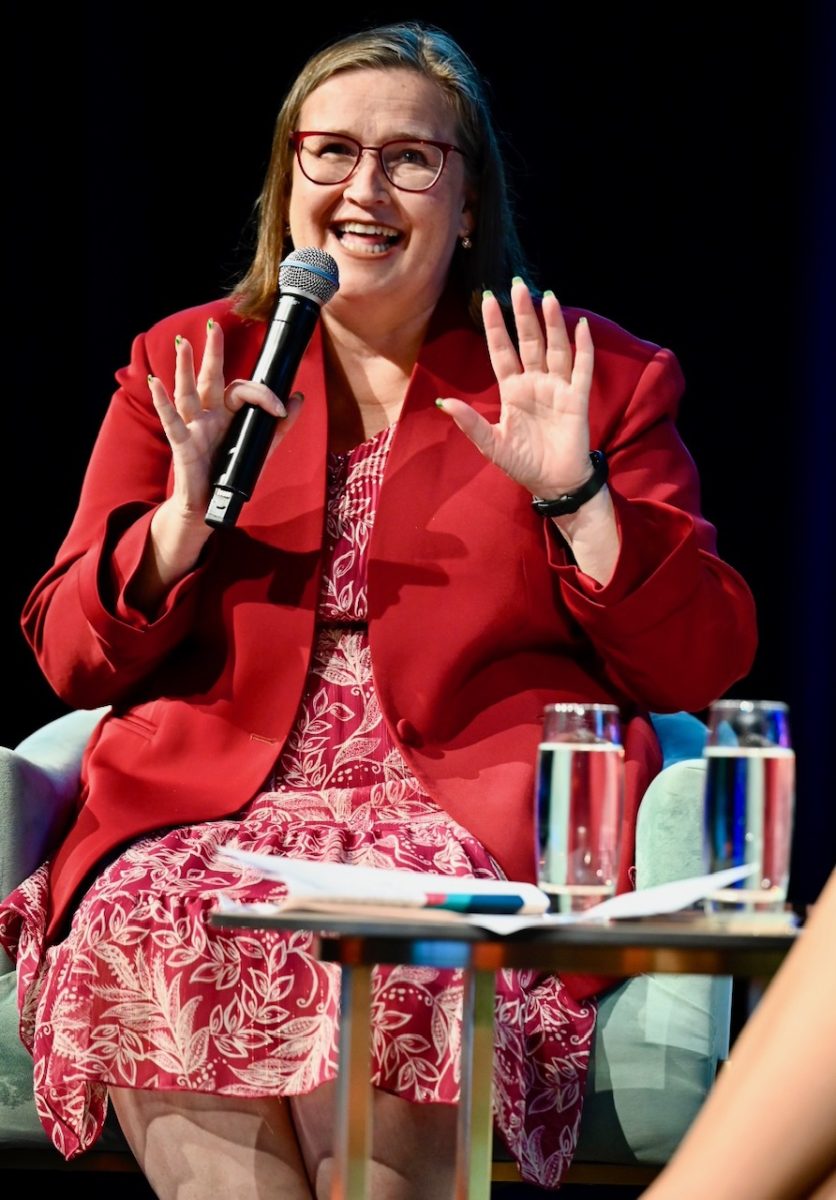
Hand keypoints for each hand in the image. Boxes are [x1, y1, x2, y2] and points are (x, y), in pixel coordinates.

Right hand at [148, 320, 303, 520]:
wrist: (212, 505)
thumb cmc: (232, 474)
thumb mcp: (261, 449)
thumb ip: (279, 425)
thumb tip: (298, 398)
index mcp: (228, 415)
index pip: (242, 391)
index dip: (262, 394)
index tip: (281, 407)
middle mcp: (209, 416)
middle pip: (210, 379)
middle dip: (212, 353)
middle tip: (214, 326)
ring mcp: (194, 427)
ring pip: (188, 392)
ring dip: (184, 368)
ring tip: (182, 343)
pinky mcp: (182, 444)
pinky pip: (172, 420)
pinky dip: (163, 402)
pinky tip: (156, 383)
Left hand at [436, 280, 594, 498]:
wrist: (554, 483)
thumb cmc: (523, 463)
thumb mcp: (491, 444)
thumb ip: (470, 423)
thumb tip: (442, 403)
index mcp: (512, 390)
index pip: (501, 351)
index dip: (495, 327)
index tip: (486, 299)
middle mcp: (534, 383)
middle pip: (528, 342)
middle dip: (522, 315)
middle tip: (518, 286)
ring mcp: (557, 388)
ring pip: (555, 348)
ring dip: (552, 324)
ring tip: (548, 297)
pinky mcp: (577, 398)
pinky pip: (581, 368)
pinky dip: (583, 347)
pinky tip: (580, 325)